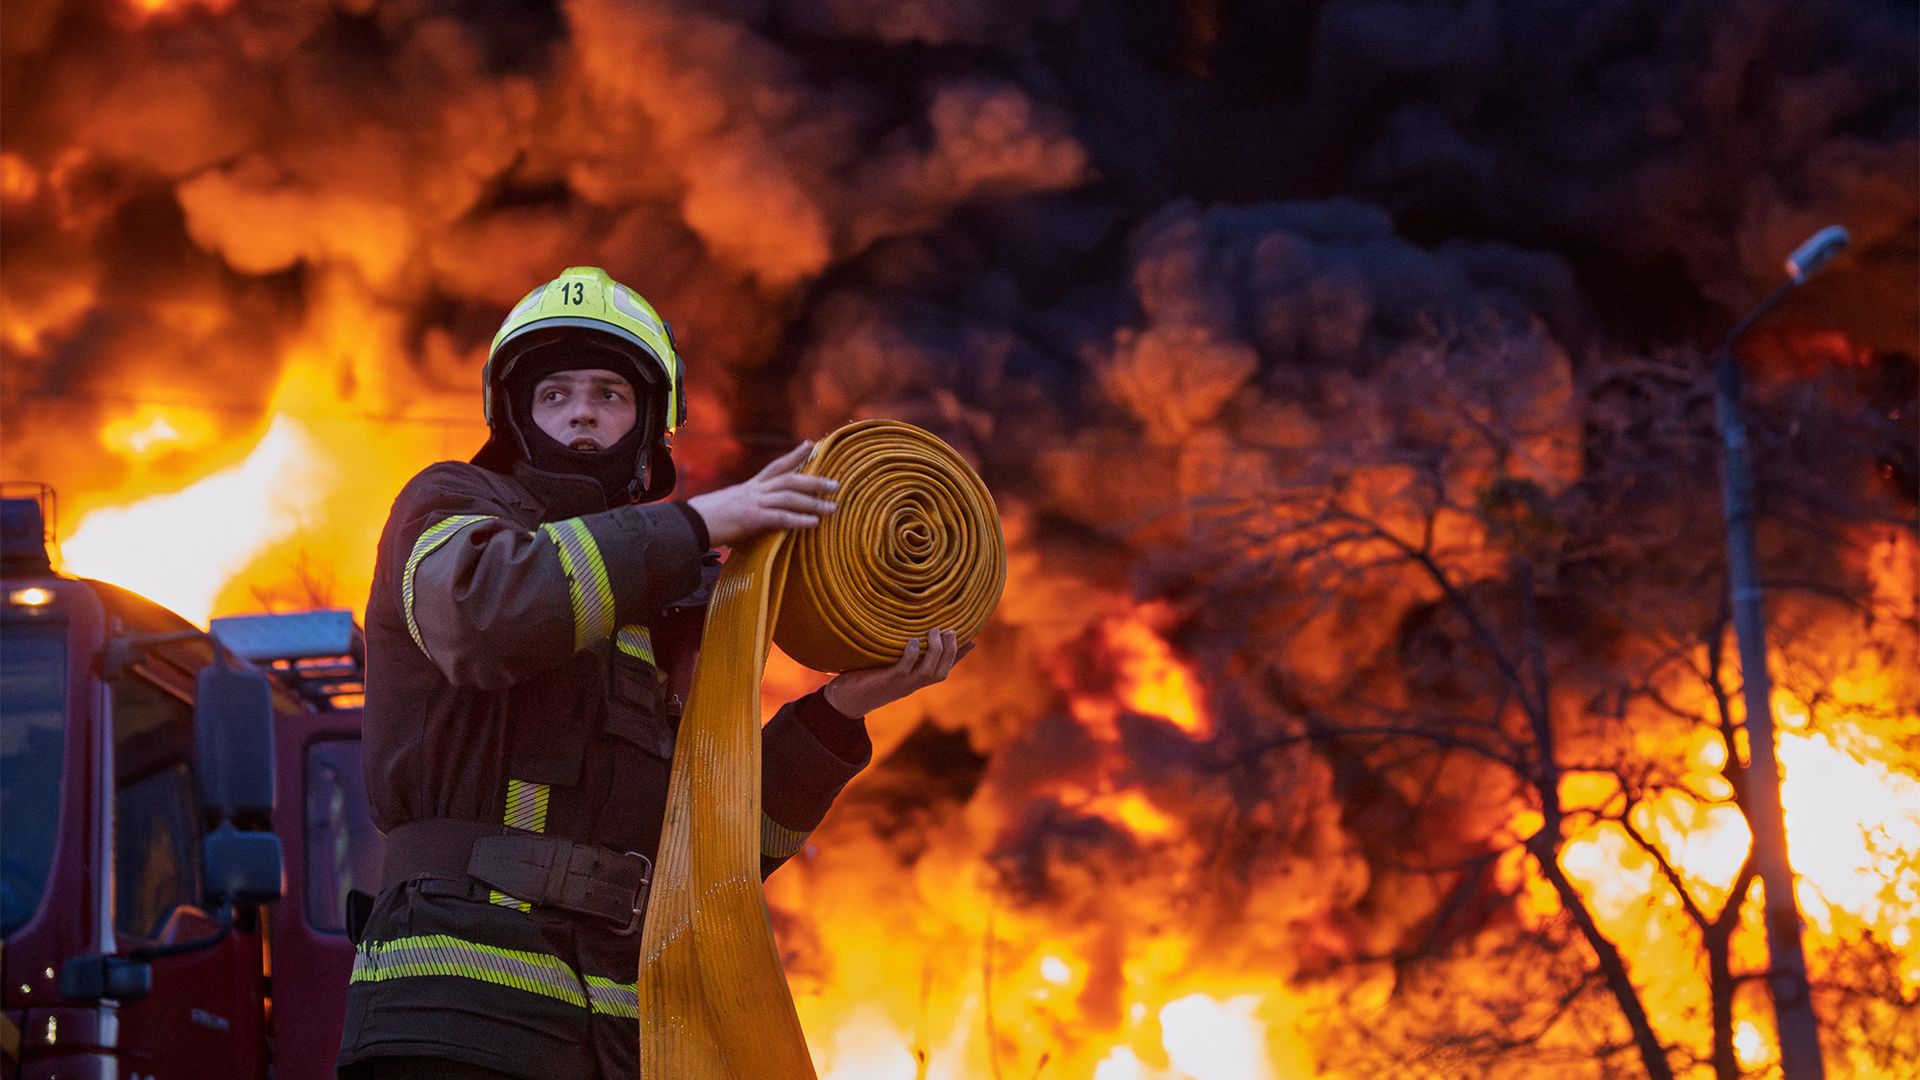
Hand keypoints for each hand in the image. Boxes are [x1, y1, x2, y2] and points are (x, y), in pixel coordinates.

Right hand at [686, 440, 839, 547]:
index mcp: (750, 486)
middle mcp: (754, 490)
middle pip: (790, 479)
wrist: (690, 523)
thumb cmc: (708, 518)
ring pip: (790, 498)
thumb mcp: (731, 506)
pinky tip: (814, 523)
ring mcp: (753, 503)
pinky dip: (798, 520)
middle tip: (835, 484)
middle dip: (814, 481)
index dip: (795, 454)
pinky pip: (780, 518)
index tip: (811, 443)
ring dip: (814, 503)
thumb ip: (749, 507)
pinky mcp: (751, 519)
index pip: (776, 466)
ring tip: (833, 508)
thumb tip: (762, 514)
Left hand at [822, 628, 973, 716]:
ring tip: (935, 630)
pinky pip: (904, 670)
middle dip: (951, 651)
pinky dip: (911, 656)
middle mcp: (911, 686)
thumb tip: (902, 632)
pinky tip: (913, 641)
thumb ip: (896, 656)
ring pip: (928, 672)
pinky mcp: (886, 683)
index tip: (972, 640)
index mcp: (914, 683)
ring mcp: (900, 686)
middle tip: (950, 629)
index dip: (959, 657)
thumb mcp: (884, 668)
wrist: (843, 703)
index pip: (943, 670)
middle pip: (941, 671)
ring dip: (935, 651)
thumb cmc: (862, 681)